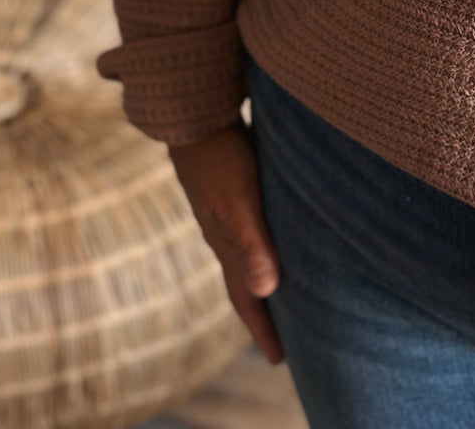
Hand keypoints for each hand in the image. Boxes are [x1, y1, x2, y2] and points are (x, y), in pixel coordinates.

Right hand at [168, 121, 284, 364]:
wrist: (192, 112)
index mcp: (225, 243)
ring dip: (261, 279)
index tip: (279, 361)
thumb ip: (251, 242)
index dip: (262, 329)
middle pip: (244, 282)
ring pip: (245, 256)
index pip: (246, 297)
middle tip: (282, 341)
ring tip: (280, 294)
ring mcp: (224, 210)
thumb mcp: (238, 200)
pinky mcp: (230, 188)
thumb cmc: (220, 155)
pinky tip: (272, 235)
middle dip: (262, 312)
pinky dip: (261, 246)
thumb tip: (268, 291)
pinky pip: (248, 230)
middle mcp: (223, 233)